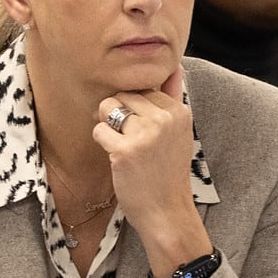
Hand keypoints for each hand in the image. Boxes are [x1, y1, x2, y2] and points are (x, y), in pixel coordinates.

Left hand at [95, 67, 209, 276]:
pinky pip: (99, 130)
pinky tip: (116, 158)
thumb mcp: (179, 132)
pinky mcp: (125, 150)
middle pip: (123, 94)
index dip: (134, 108)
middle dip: (118, 114)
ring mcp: (145, 134)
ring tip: (122, 146)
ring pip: (108, 107)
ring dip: (107, 126)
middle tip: (128, 139)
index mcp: (178, 111)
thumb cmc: (167, 173)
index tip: (140, 130)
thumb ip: (173, 96)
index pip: (143, 88)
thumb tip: (175, 65)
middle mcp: (164, 118)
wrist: (167, 212)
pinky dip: (102, 143)